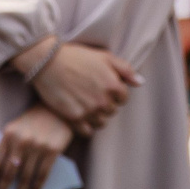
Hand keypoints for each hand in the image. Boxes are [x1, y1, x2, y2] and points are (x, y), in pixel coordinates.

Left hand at [0, 105, 76, 188]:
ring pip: (26, 176)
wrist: (57, 110)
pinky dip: (37, 186)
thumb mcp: (13, 130)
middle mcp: (21, 141)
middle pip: (9, 173)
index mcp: (8, 136)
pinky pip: (43, 173)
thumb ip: (4, 147)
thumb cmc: (31, 123)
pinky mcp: (53, 150)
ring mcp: (38, 146)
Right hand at [23, 40, 139, 135]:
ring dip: (96, 116)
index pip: (123, 98)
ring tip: (86, 105)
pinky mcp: (74, 118)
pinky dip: (86, 127)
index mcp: (113, 85)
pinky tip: (80, 116)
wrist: (48, 63)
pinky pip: (88, 132)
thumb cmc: (77, 57)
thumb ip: (126, 69)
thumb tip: (140, 83)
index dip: (115, 93)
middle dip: (105, 104)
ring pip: (101, 123)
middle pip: (112, 111)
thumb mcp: (105, 56)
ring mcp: (89, 111)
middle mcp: (103, 100)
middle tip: (92, 95)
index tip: (103, 88)